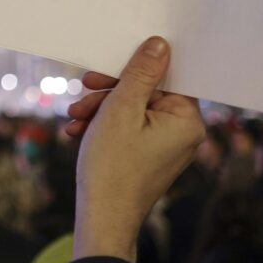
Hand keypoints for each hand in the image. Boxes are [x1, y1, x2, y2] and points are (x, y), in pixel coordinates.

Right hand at [66, 37, 204, 261]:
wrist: (101, 218)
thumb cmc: (112, 166)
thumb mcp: (121, 109)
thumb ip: (141, 74)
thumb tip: (160, 44)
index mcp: (187, 120)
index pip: (165, 78)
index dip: (133, 70)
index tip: (105, 71)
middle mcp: (184, 133)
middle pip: (146, 94)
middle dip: (109, 94)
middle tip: (83, 94)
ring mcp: (167, 147)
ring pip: (133, 111)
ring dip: (101, 110)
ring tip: (75, 118)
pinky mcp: (150, 157)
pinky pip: (130, 130)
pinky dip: (105, 128)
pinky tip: (80, 132)